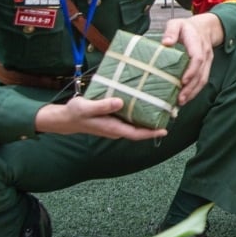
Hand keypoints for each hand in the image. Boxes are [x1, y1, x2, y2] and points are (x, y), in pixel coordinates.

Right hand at [35, 96, 167, 139]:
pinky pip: (129, 118)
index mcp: (112, 128)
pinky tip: (144, 103)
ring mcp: (115, 125)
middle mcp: (116, 129)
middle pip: (140, 130)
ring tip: (162, 108)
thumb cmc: (75, 113)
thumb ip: (102, 105)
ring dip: (148, 118)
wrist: (64, 118)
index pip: (136, 134)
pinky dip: (138, 113)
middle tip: (170, 114)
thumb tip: (120, 103)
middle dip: (154, 125)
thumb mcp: (86, 107)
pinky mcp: (113, 119)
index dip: (151, 133)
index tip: (165, 130)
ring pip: (135, 124)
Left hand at [162, 13, 222, 104]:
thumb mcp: (176, 23)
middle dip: (191, 87)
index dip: (192, 70)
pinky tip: (186, 98)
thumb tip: (166, 43)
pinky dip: (195, 90)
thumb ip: (171, 31)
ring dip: (193, 91)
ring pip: (203, 78)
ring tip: (182, 101)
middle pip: (201, 73)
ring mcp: (207, 61)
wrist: (206, 27)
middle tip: (180, 98)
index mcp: (197, 42)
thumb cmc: (186, 27)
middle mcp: (205, 53)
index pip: (198, 58)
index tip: (182, 81)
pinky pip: (203, 80)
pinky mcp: (206, 67)